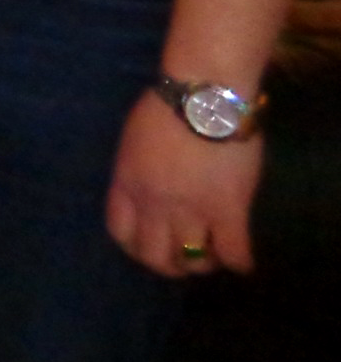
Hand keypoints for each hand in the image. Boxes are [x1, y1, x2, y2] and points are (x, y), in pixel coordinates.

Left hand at [105, 89, 262, 276]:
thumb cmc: (167, 106)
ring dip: (203, 264)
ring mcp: (190, 210)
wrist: (203, 96)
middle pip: (154, 255)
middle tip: (184, 259)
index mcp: (126, 183)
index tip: (149, 247)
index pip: (120, 232)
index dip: (135, 247)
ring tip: (212, 256)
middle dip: (169, 264)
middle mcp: (153, 204)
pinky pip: (233, 252)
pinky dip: (238, 262)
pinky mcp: (228, 210)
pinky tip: (241, 261)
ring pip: (192, 260)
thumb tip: (148, 188)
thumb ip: (138, 170)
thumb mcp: (134, 140)